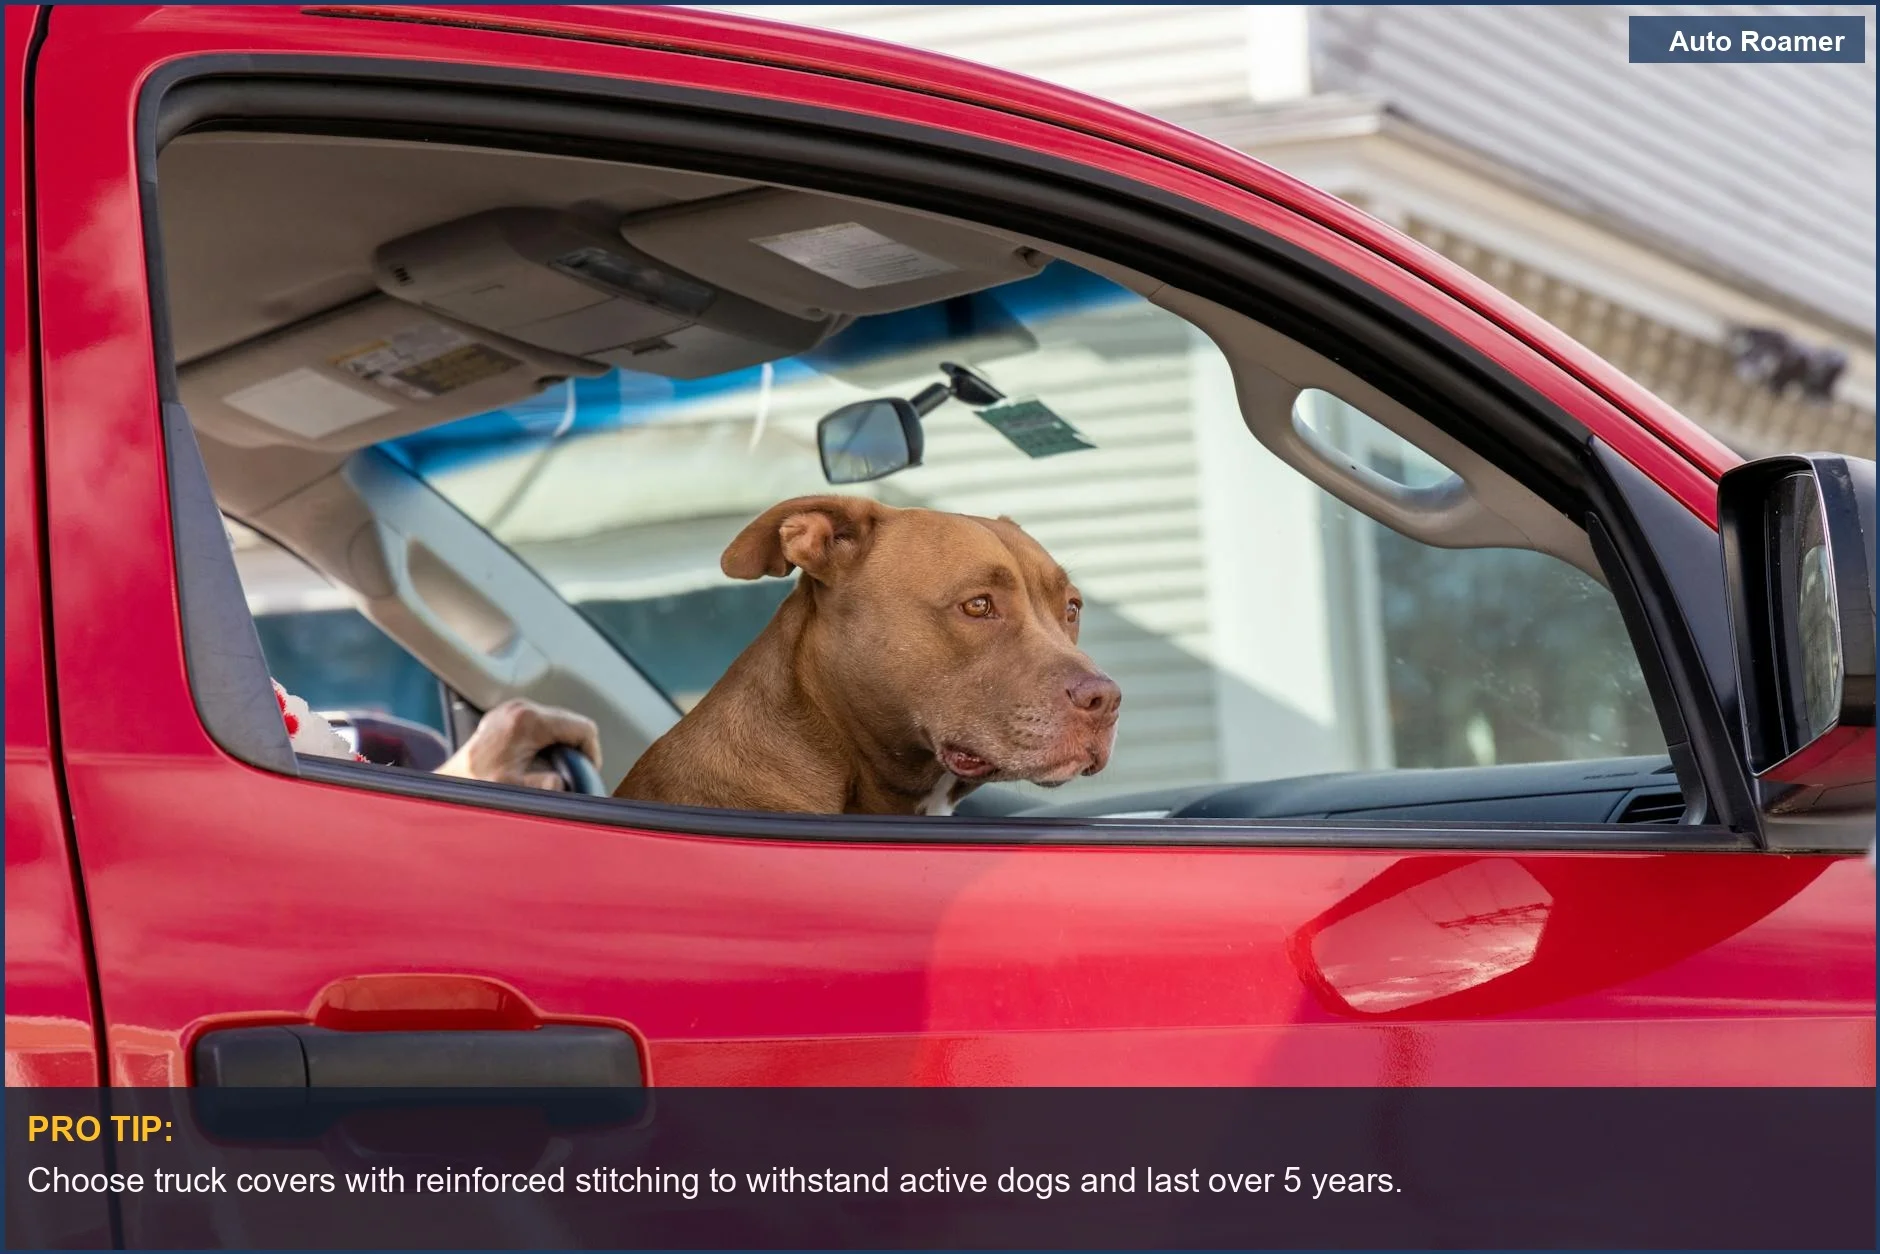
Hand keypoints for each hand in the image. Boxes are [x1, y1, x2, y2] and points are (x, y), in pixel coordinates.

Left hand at [436, 699, 601, 790]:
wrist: (444, 790)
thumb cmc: (475, 790)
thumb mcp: (520, 791)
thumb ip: (551, 786)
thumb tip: (566, 781)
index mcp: (528, 720)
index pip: (583, 728)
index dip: (592, 753)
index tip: (587, 773)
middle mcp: (520, 708)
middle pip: (570, 724)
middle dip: (575, 751)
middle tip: (571, 777)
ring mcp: (510, 711)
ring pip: (556, 725)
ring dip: (560, 749)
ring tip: (552, 773)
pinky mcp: (504, 718)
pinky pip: (539, 728)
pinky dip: (544, 745)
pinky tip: (535, 765)